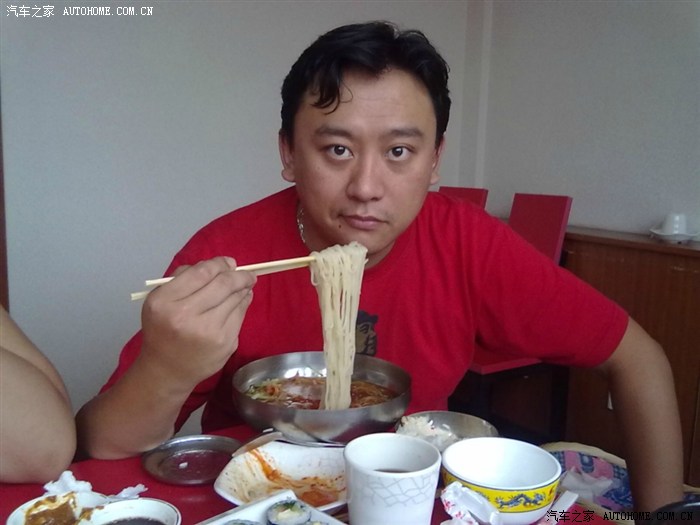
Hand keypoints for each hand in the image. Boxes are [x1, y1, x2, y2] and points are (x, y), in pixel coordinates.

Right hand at [139, 256, 255, 387]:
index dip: (220, 263)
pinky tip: (240, 301)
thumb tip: (221, 265)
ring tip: (245, 285)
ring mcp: (208, 331)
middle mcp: (186, 316)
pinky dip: (243, 304)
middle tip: (246, 273)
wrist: (167, 370)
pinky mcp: (225, 343)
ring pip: (236, 298)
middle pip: (224, 284)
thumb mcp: (159, 300)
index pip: (202, 272)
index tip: (229, 263)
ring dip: (243, 288)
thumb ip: (184, 277)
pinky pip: (240, 315)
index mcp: (165, 302)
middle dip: (240, 275)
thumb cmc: (163, 330)